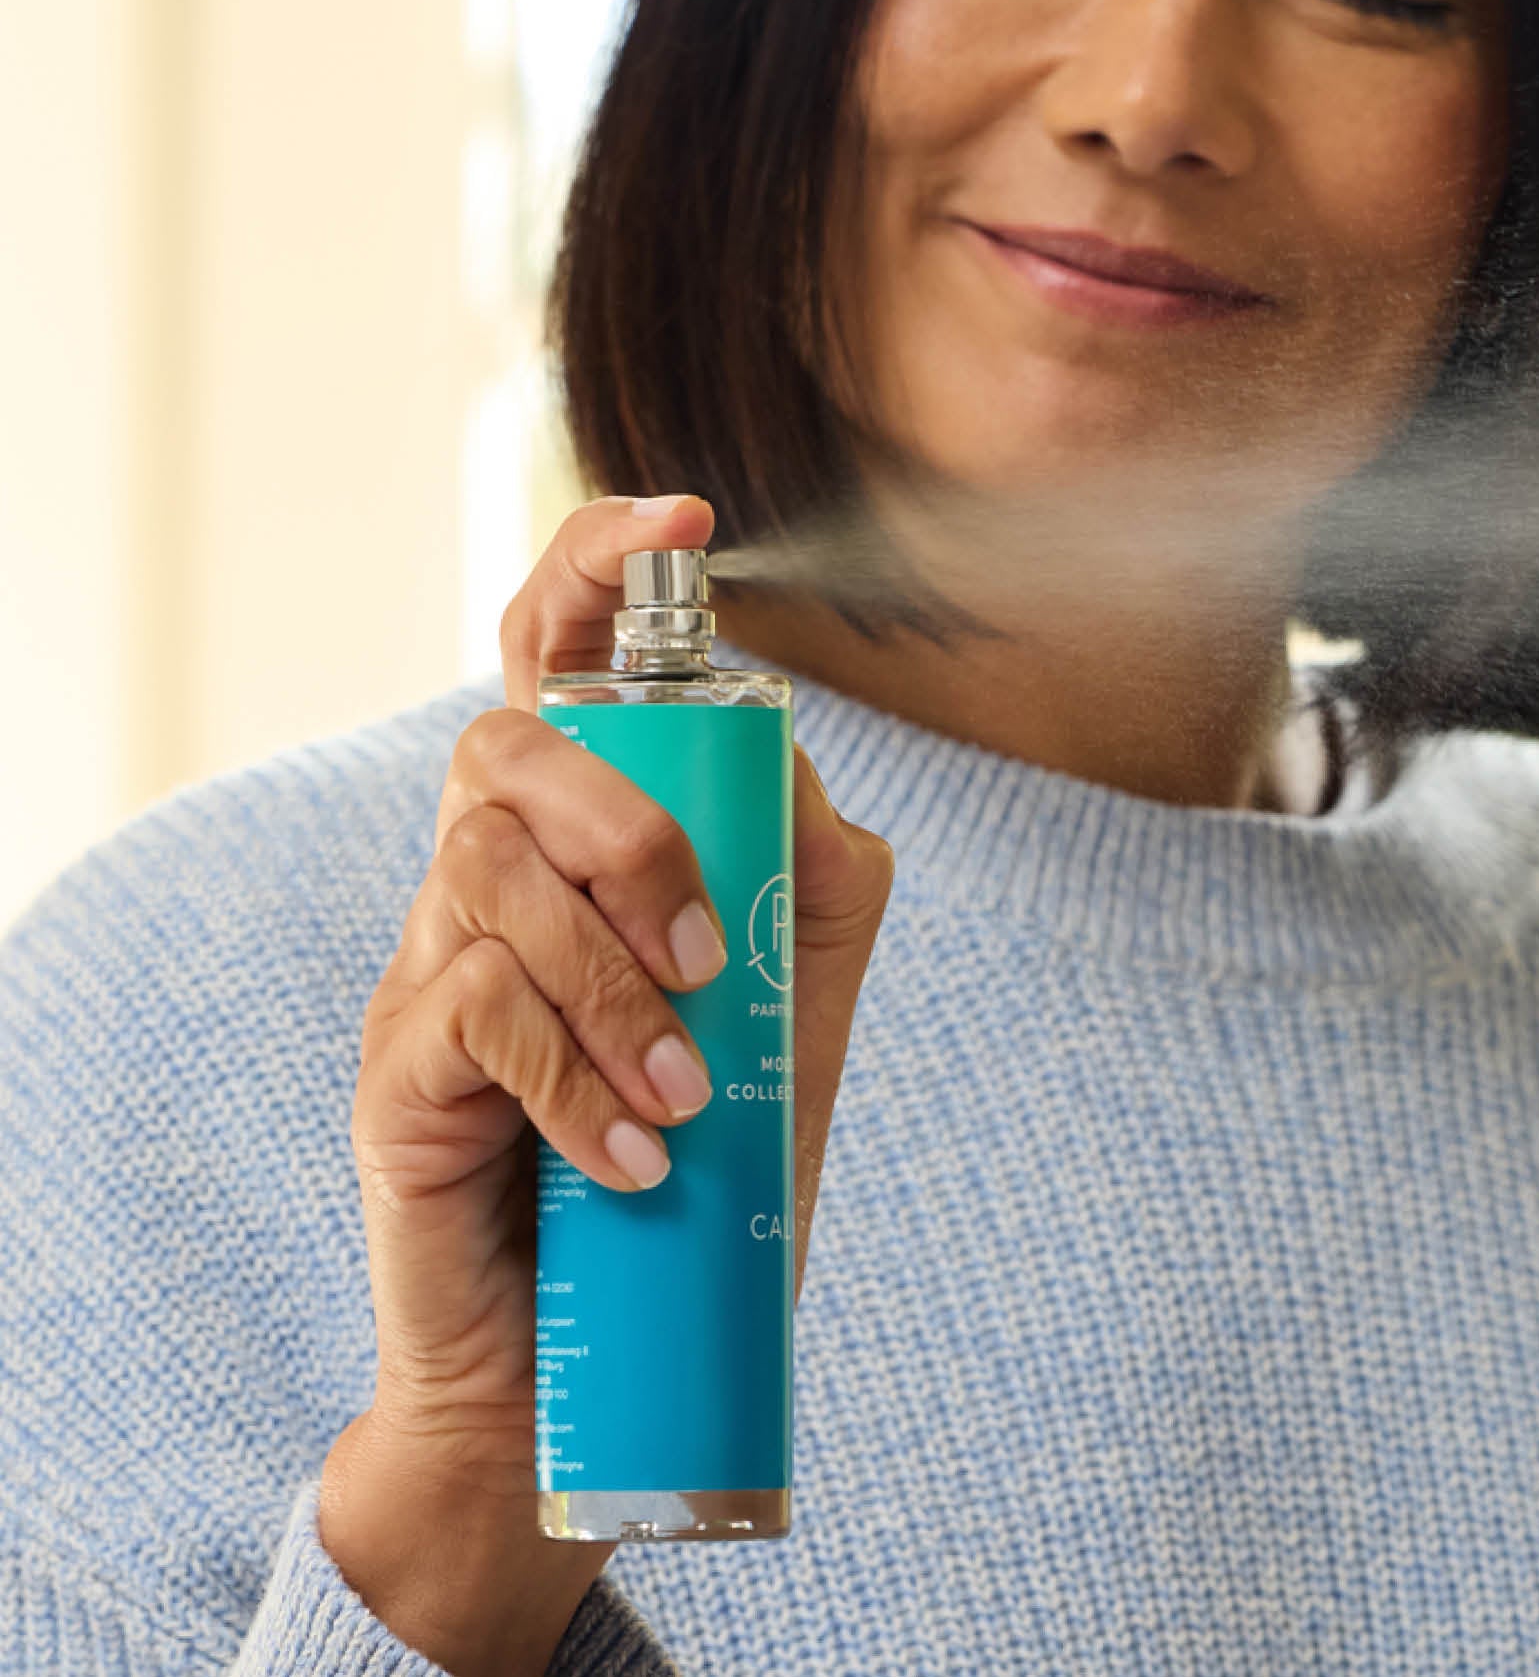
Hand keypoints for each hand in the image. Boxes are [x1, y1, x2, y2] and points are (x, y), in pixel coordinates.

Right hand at [320, 493, 892, 1674]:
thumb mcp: (792, 1005)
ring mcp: (427, 963)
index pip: (556, 657)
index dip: (598, 566)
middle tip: (708, 953)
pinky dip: (572, 1076)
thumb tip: (799, 778)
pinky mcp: (393, 1065)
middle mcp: (490, 873)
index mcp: (584, 837)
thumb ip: (808, 877)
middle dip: (628, 828)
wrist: (593, 1355)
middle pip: (509, 746)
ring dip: (613, 980)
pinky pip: (470, 1012)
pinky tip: (634, 1152)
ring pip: (490, 875)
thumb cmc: (700, 1155)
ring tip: (688, 1093)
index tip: (683, 518)